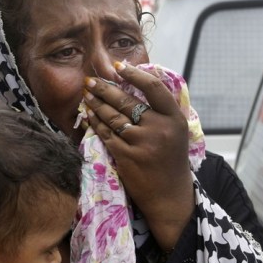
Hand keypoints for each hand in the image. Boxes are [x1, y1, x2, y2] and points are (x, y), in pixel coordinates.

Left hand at [83, 62, 193, 250]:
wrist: (169, 195)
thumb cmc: (171, 161)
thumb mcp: (176, 132)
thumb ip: (161, 111)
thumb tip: (138, 83)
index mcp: (174, 119)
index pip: (154, 88)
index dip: (135, 74)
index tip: (119, 66)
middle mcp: (159, 128)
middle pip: (127, 101)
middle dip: (105, 88)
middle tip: (91, 80)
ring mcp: (142, 143)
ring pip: (113, 116)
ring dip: (96, 103)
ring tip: (87, 95)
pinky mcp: (126, 156)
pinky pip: (106, 134)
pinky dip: (95, 123)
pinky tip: (88, 115)